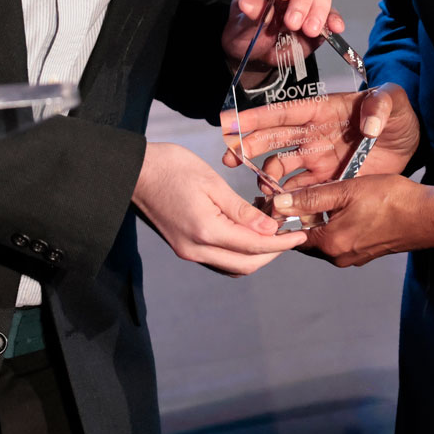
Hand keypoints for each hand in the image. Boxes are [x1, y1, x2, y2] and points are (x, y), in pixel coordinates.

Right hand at [132, 141, 308, 275]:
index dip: (282, 242)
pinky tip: (246, 230)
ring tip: (270, 229)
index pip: (254, 246)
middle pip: (246, 265)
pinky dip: (238, 251)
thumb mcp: (211, 182)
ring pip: (233, 266)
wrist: (133, 172)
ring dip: (256, 254)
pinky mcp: (184, 247)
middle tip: (289, 232)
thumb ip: (241, 210)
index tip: (301, 234)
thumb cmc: (171, 167)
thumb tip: (269, 230)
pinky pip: (219, 260)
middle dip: (272, 252)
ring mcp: (188, 252)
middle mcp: (196, 250)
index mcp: (205, 231)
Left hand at [221, 0, 344, 74]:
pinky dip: (334, 20)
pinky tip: (334, 28)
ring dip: (318, 11)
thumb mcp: (240, 24)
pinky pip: (332, 14)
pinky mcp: (319, 20)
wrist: (254, 55)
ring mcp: (308, 1)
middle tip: (292, 23)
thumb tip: (247, 2)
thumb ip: (248, 14)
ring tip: (309, 31)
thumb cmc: (244, 32)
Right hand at [222, 84, 420, 189]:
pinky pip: (302, 192)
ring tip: (262, 192)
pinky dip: (290, 201)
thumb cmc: (398, 114)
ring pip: (282, 169)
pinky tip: (280, 211)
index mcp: (320, 111)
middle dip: (249, 148)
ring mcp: (317, 159)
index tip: (231, 124)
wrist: (411, 141)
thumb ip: (379, 107)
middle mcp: (312, 135)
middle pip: (273, 140)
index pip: (282, 113)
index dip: (255, 117)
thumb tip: (369, 125)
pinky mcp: (328, 181)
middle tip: (229, 158)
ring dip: (268, 179)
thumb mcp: (392, 101)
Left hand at [273, 178, 433, 268]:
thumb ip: (310, 197)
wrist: (429, 217)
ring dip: (315, 219)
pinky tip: (338, 205)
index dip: (278, 216)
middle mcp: (338, 256)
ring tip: (313, 195)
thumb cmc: (391, 200)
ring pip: (322, 236)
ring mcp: (353, 256)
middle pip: (304, 237)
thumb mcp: (346, 191)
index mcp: (329, 243)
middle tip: (287, 195)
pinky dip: (332, 223)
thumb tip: (277, 203)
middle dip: (295, 218)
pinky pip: (339, 238)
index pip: (289, 234)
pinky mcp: (365, 252)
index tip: (269, 198)